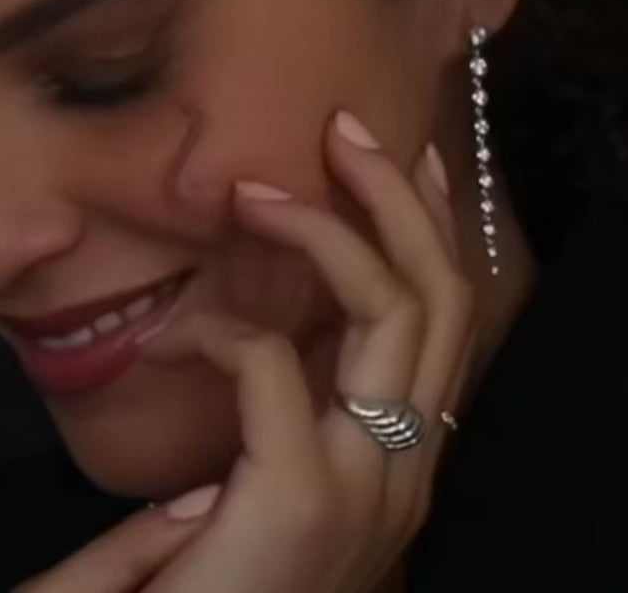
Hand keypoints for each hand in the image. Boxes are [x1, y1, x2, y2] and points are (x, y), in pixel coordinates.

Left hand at [15, 110, 475, 592]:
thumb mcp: (277, 497)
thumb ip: (286, 426)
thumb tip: (263, 347)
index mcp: (406, 457)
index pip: (448, 319)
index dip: (433, 227)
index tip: (408, 156)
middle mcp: (409, 464)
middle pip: (440, 296)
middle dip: (398, 198)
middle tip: (347, 130)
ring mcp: (370, 482)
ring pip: (393, 310)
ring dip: (330, 230)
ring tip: (259, 191)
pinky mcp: (303, 498)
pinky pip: (274, 366)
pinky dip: (227, 330)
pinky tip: (179, 333)